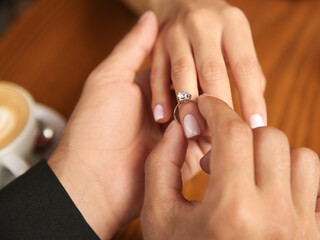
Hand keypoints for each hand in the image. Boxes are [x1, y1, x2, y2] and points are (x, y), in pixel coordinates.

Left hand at [47, 12, 204, 238]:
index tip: (210, 55)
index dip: (194, 65)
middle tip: (216, 84)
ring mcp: (175, 138)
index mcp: (148, 93)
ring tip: (218, 104)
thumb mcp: (110, 78)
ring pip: (205, 119)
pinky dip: (214, 136)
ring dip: (210, 112)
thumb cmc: (95, 127)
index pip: (180, 73)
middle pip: (195, 96)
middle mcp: (163, 115)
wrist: (92, 179)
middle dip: (206, 90)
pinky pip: (207, 146)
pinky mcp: (185, 161)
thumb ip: (133, 48)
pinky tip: (220, 126)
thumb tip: (151, 18)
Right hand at [141, 95, 319, 239]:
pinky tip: (280, 193)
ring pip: (303, 157)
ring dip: (272, 156)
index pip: (233, 133)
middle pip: (270, 137)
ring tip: (248, 176)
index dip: (216, 110)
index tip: (206, 107)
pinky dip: (308, 184)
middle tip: (219, 158)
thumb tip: (178, 127)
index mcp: (232, 211)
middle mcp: (275, 218)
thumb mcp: (158, 215)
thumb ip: (162, 165)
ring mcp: (302, 230)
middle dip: (239, 136)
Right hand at [149, 0, 266, 137]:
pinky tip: (163, 117)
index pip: (245, 66)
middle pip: (212, 70)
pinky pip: (156, 72)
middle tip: (220, 138)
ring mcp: (177, 33)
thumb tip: (252, 116)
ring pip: (182, 72)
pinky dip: (159, 96)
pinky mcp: (157, 42)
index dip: (251, 99)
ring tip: (193, 132)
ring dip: (187, 105)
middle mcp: (204, 25)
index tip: (256, 127)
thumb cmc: (217, 30)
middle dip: (216, 107)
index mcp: (233, 24)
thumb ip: (246, 73)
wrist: (183, 0)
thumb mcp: (237, 40)